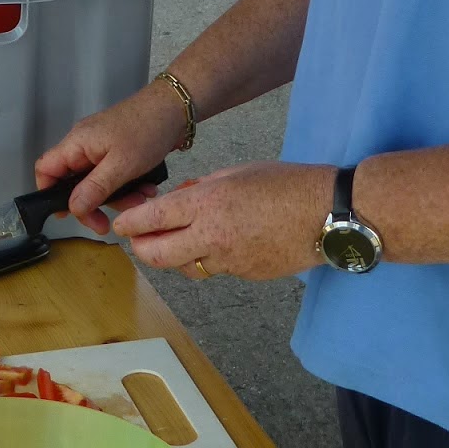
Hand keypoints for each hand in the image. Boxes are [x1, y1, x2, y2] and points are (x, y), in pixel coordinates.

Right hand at [35, 81, 191, 231]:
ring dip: (118, 197)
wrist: (175, 108)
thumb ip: (94, 188)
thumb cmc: (147, 129)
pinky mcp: (118, 151)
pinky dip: (128, 186)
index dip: (49, 193)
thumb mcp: (121, 165)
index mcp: (77, 142)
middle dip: (93, 204)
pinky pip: (114, 176)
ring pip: (98, 183)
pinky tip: (147, 188)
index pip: (46, 169)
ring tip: (140, 199)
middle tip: (105, 223)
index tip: (65, 215)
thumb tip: (72, 208)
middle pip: (73, 182)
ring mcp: (101, 148)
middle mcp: (84, 144)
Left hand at [111, 161, 331, 279]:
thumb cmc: (287, 184)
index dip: (129, 224)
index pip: (152, 219)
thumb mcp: (238, 172)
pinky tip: (222, 244)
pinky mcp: (245, 275)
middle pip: (157, 255)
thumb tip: (184, 196)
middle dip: (141, 249)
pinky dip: (209, 259)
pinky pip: (216, 271)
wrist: (327, 214)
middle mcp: (211, 236)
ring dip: (174, 257)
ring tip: (179, 241)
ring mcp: (228, 261)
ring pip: (184, 268)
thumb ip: (204, 186)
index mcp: (207, 203)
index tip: (120, 225)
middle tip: (139, 241)